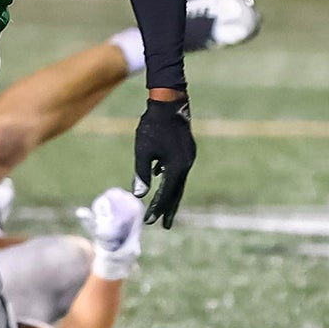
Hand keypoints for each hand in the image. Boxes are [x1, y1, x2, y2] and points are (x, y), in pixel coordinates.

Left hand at [131, 96, 195, 228]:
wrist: (169, 101)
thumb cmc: (153, 126)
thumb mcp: (143, 150)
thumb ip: (142, 173)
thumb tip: (139, 194)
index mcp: (177, 167)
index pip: (166, 194)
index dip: (157, 208)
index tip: (149, 221)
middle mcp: (186, 164)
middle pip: (177, 192)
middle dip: (169, 208)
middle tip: (164, 225)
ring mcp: (188, 157)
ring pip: (178, 181)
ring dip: (170, 194)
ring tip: (164, 207)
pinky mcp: (186, 150)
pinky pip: (178, 169)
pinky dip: (170, 178)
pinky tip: (161, 178)